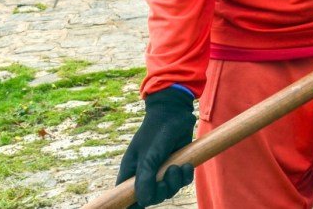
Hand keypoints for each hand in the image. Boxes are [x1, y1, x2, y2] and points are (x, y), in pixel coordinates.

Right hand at [116, 86, 195, 206]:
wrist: (175, 112)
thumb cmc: (157, 130)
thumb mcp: (150, 154)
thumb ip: (146, 177)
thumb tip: (143, 201)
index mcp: (131, 169)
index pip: (125, 193)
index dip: (129, 204)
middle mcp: (144, 171)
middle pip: (151, 196)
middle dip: (162, 190)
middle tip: (168, 175)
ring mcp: (159, 169)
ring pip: (168, 190)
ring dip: (176, 182)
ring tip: (179, 165)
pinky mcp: (174, 165)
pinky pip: (180, 182)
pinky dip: (185, 177)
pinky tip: (187, 165)